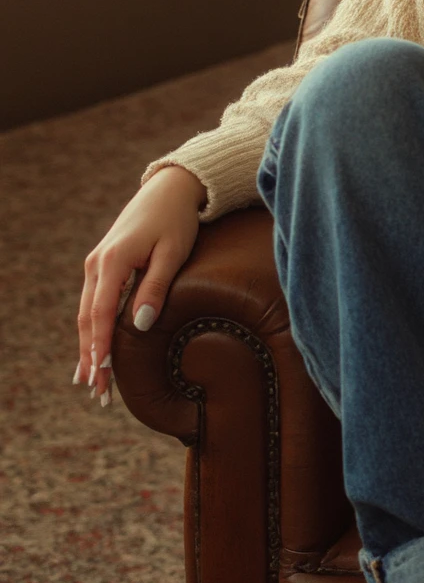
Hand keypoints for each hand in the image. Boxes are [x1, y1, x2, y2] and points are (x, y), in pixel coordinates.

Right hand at [75, 163, 204, 403]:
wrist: (170, 189)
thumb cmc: (177, 220)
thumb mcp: (173, 253)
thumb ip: (156, 289)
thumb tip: (140, 326)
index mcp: (113, 262)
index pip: (102, 314)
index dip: (100, 347)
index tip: (101, 375)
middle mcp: (97, 264)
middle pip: (89, 319)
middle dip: (91, 357)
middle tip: (97, 393)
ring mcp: (97, 264)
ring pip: (88, 314)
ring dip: (88, 347)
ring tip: (91, 381)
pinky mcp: (104, 265)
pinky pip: (94, 303)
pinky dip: (93, 330)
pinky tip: (95, 350)